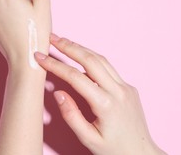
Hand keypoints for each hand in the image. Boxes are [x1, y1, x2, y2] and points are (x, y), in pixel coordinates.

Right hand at [35, 34, 165, 154]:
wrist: (141, 154)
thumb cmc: (114, 150)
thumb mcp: (88, 139)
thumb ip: (71, 116)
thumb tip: (58, 92)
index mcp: (106, 104)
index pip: (75, 77)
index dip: (55, 65)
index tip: (39, 57)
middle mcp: (118, 91)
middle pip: (90, 60)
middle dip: (69, 46)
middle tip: (51, 37)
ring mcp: (126, 87)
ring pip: (101, 59)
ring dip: (81, 48)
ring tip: (63, 42)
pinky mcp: (128, 87)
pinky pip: (108, 68)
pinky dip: (92, 58)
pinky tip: (81, 56)